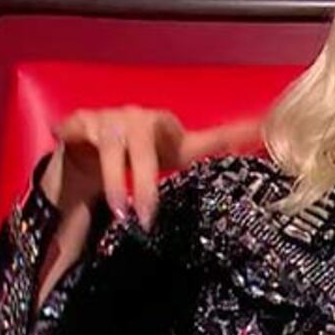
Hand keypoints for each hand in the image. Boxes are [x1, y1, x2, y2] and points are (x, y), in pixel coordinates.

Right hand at [40, 108, 260, 229]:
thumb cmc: (142, 154)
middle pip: (144, 151)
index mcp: (167, 127)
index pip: (201, 138)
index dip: (226, 139)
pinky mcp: (77, 122)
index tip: (242, 144)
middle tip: (148, 217)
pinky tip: (75, 164)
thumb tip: (259, 133)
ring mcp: (106, 117)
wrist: (87, 150)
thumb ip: (216, 146)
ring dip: (114, 182)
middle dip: (146, 184)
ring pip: (112, 150)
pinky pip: (75, 134)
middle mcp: (138, 117)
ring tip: (120, 211)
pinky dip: (75, 147)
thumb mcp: (179, 155)